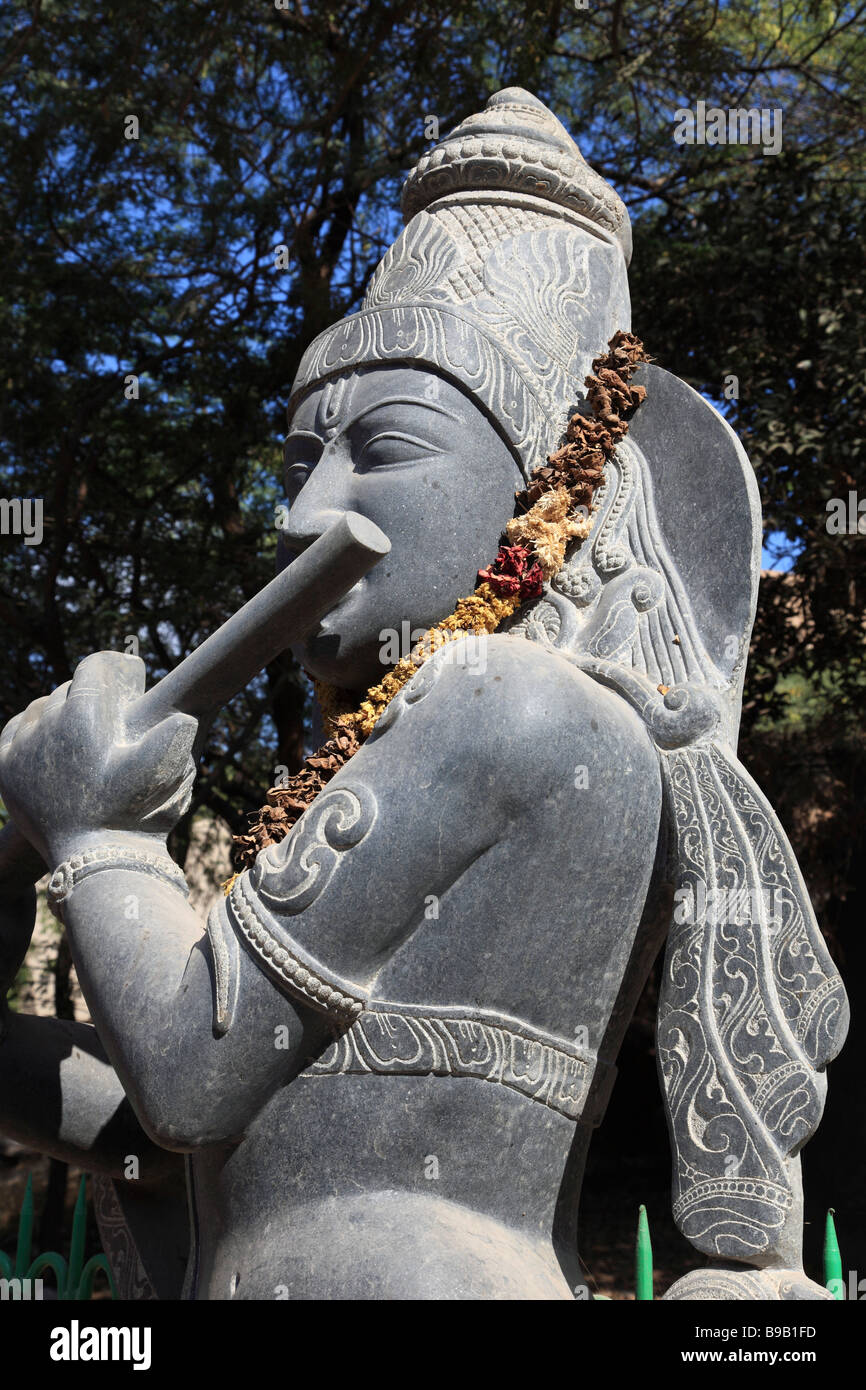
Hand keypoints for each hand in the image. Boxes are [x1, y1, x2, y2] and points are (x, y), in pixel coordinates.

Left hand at [0, 652, 197, 864]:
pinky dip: (28, 727)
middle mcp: (49, 724)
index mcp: (85, 716)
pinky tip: (44, 734)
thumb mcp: (161, 773)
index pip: (93, 667)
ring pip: (39, 708)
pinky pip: (13, 731)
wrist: (92, 857)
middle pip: (67, 689)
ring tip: (78, 722)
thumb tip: (184, 716)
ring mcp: (23, 747)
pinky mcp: (5, 769)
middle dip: (89, 693)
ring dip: (59, 709)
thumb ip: (173, 739)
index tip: (128, 671)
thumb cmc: (131, 813)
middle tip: (109, 707)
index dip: (114, 665)